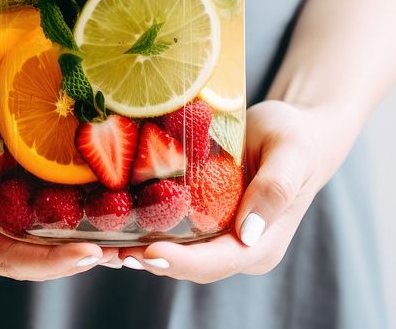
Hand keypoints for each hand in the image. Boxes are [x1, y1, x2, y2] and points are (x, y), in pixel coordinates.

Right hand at [0, 112, 117, 279]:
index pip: (14, 261)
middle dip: (81, 260)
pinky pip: (52, 232)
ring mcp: (6, 240)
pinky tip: (115, 222)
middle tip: (125, 252)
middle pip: (39, 264)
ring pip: (50, 252)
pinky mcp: (21, 225)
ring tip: (131, 245)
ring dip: (89, 249)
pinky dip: (81, 229)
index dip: (53, 261)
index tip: (90, 253)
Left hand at [119, 100, 351, 282]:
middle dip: (149, 260)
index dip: (182, 262)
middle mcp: (237, 248)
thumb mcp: (292, 152)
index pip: (217, 262)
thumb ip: (276, 187)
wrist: (293, 131)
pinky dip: (142, 227)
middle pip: (189, 265)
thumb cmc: (295, 137)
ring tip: (100, 242)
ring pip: (174, 252)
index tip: (148, 252)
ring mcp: (218, 236)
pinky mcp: (201, 219)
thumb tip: (249, 232)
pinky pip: (170, 230)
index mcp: (261, 244)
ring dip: (137, 249)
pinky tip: (111, 219)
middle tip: (109, 249)